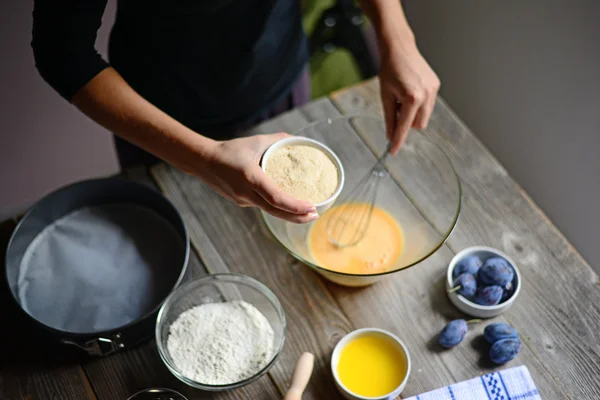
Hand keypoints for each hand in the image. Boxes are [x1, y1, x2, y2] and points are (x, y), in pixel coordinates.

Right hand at [198, 133, 318, 223]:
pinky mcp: (242, 202)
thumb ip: (277, 140)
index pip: (276, 198)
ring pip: (270, 212)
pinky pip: (263, 206)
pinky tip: (289, 206)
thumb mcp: (255, 141)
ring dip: (289, 215)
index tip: (311, 207)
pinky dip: (278, 208)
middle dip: (298, 216)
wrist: (203, 161)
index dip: (295, 206)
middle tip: (315, 214)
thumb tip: (296, 140)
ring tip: (307, 213)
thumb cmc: (229, 150)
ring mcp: (243, 200)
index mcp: (250, 178)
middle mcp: (246, 193)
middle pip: (276, 212)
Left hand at [379, 41, 439, 154]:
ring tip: (403, 97)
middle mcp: (426, 95)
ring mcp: (433, 90)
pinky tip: (411, 90)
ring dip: (413, 114)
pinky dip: (419, 104)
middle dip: (407, 123)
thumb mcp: (385, 96)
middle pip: (418, 125)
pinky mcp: (436, 85)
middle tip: (396, 108)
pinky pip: (428, 105)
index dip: (398, 140)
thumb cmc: (389, 70)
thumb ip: (389, 118)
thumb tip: (390, 135)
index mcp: (411, 98)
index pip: (404, 127)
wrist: (399, 48)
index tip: (393, 151)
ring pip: (424, 116)